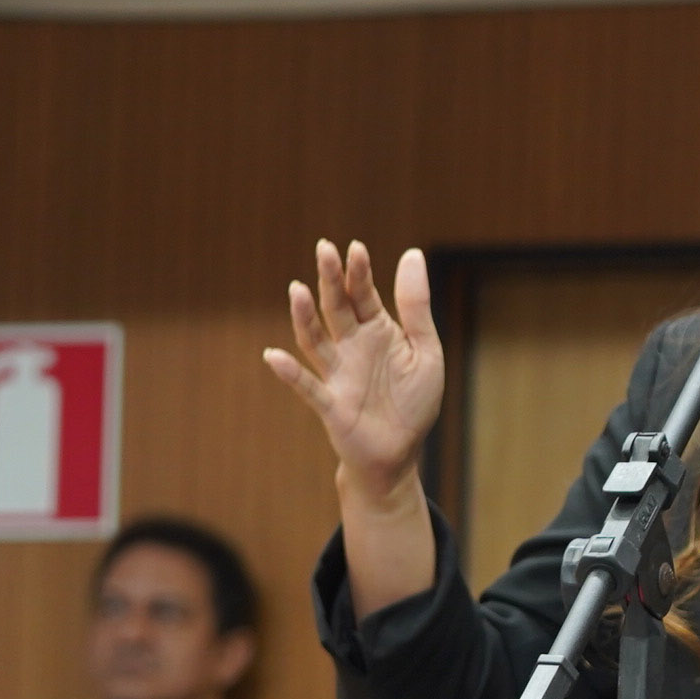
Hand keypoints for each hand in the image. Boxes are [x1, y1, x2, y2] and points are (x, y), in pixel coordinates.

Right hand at [265, 240, 448, 501]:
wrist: (401, 451)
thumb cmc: (413, 401)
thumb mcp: (426, 350)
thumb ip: (416, 307)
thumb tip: (412, 254)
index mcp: (377, 331)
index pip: (363, 294)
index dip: (358, 272)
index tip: (355, 247)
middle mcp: (352, 347)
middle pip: (336, 308)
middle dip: (330, 280)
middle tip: (324, 249)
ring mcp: (338, 374)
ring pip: (316, 340)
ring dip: (304, 316)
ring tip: (296, 289)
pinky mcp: (331, 404)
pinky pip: (307, 387)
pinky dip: (290, 373)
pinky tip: (273, 356)